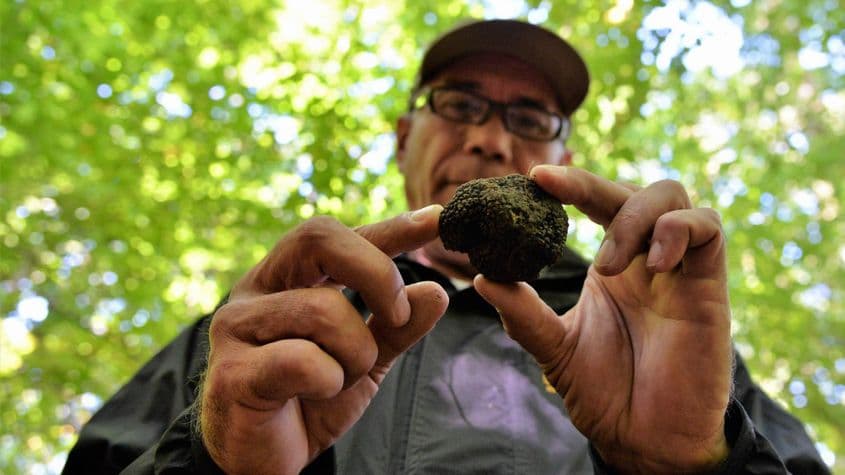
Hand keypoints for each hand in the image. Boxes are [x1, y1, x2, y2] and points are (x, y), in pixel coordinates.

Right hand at [200, 206, 447, 474]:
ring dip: (355, 353)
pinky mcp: (232, 372)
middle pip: (319, 238)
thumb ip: (395, 328)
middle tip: (394, 316)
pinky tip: (312, 396)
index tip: (436, 219)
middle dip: (376, 272)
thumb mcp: (363, 360)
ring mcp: (237, 327)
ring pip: (325, 309)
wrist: (258, 462)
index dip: (388, 227)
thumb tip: (435, 292)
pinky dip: (328, 381)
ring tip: (340, 379)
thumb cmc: (306, 401)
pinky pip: (305, 361)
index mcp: (284, 279)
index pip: (336, 236)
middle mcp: (255, 290)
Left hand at [475, 166, 731, 472]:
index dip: (570, 183)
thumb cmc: (604, 393)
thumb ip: (522, 313)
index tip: (533, 177)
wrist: (644, 439)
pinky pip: (708, 229)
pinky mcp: (709, 286)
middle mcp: (645, 259)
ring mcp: (679, 268)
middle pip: (631, 189)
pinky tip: (651, 265)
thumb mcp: (554, 347)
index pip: (595, 203)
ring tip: (604, 266)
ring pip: (671, 195)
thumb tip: (482, 277)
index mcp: (612, 265)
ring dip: (632, 216)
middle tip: (551, 190)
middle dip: (590, 185)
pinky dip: (677, 230)